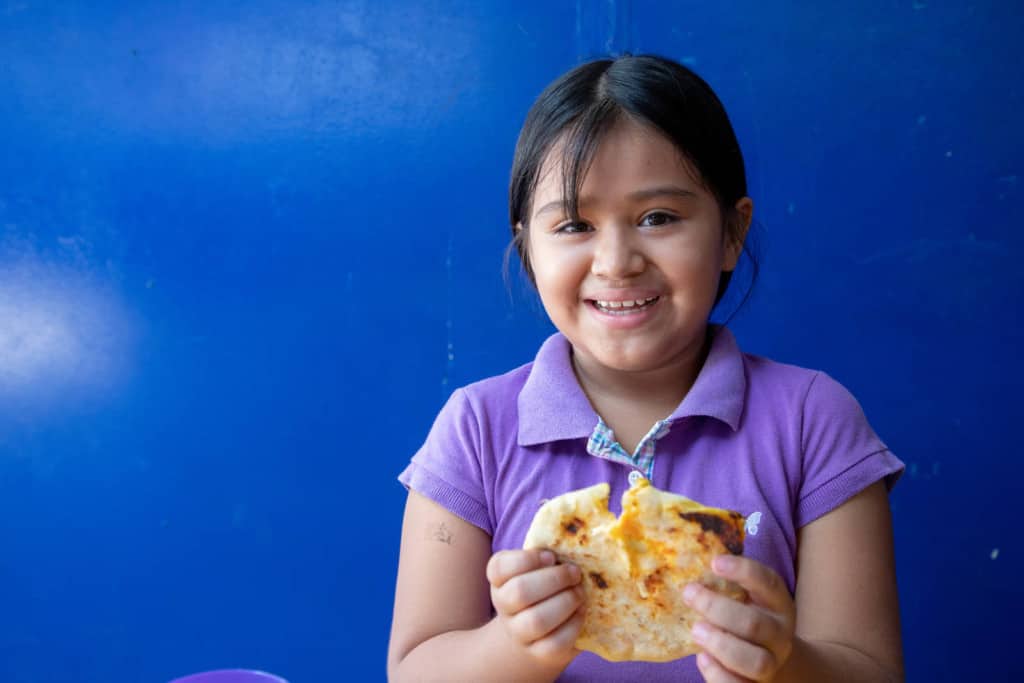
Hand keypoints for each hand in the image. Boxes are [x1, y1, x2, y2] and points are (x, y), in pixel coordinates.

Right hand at [486, 549, 584, 666]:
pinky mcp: (539, 653)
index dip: (527, 560)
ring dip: (565, 601)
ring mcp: (519, 632)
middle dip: (554, 579)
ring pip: (536, 620)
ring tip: (579, 592)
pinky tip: (581, 611)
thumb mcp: (538, 569)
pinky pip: (555, 642)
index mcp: (500, 579)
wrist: (534, 634)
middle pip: (520, 592)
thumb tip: (575, 535)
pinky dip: (573, 624)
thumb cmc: (542, 588)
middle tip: (575, 572)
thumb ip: (549, 554)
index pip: (499, 567)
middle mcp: (503, 606)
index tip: (551, 556)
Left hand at [683, 555, 795, 681]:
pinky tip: (702, 658)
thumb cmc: (744, 620)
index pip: (768, 583)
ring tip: (696, 630)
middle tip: (689, 594)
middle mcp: (780, 634)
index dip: (743, 571)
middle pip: (755, 624)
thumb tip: (681, 567)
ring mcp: (771, 664)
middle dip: (718, 609)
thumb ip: (723, 587)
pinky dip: (718, 673)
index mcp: (777, 604)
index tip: (714, 563)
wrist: (769, 660)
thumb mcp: (744, 599)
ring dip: (721, 644)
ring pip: (755, 661)